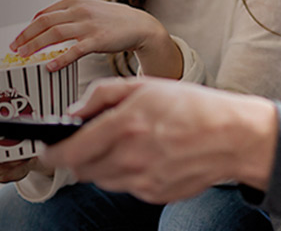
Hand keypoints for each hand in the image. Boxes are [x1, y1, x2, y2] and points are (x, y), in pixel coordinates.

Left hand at [10, 0, 180, 77]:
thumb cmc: (110, 20)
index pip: (43, 14)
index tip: (17, 40)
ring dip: (36, 45)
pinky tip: (49, 66)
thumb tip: (42, 28)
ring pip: (54, 34)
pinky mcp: (98, 39)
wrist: (139, 25)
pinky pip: (74, 50)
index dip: (27, 28)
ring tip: (24, 56)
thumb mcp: (87, 9)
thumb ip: (67, 16)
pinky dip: (59, 58)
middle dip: (26, 36)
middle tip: (14, 49)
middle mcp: (79, 10)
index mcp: (73, 1)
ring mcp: (88, 24)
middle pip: (44, 23)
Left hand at [39, 77, 278, 202]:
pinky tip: (145, 155)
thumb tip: (73, 113)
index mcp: (124, 126)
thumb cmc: (192, 107)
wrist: (234, 136)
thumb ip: (101, 95)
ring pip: (102, 180)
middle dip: (78, 157)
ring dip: (102, 165)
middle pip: (82, 170)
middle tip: (86, 142)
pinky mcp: (155, 195)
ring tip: (122, 145)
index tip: (46, 149)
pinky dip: (126, 173)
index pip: (71, 151)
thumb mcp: (144, 85)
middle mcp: (130, 158)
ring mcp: (143, 180)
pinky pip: (126, 187)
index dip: (51, 153)